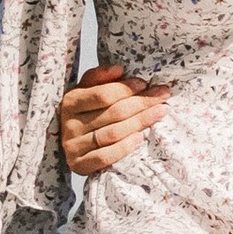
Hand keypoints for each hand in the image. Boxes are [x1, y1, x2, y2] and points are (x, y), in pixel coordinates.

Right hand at [59, 62, 169, 176]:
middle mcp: (70, 124)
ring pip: (112, 134)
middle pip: (112, 113)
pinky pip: (105, 157)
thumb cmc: (84, 114)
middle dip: (141, 102)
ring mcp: (73, 146)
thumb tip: (119, 68)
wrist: (70, 145)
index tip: (145, 83)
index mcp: (71, 101)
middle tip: (162, 96)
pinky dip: (124, 148)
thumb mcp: (86, 91)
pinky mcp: (79, 165)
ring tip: (159, 112)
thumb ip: (99, 77)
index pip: (102, 94)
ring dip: (140, 122)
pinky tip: (140, 138)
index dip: (126, 88)